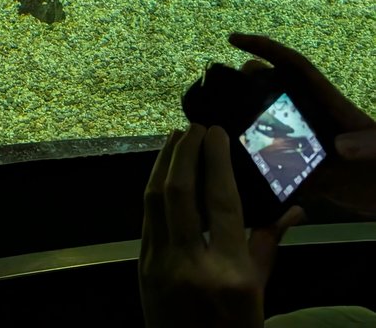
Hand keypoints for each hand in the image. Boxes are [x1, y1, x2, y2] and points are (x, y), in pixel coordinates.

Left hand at [140, 124, 301, 327]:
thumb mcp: (258, 291)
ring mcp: (161, 264)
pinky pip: (145, 218)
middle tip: (193, 127)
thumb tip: (294, 208)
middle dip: (184, 153)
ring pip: (154, 200)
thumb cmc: (234, 326)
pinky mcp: (141, 266)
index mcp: (230, 271)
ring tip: (174, 138)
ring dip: (162, 163)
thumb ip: (268, 245)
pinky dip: (153, 189)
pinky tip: (160, 172)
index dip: (216, 161)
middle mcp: (192, 264)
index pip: (222, 202)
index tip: (216, 132)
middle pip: (181, 193)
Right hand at [229, 33, 375, 221]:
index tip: (233, 40)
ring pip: (268, 127)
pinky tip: (235, 173)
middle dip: (244, 83)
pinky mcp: (308, 175)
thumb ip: (367, 144)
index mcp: (329, 105)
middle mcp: (312, 121)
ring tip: (214, 127)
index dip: (266, 48)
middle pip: (272, 91)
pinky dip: (256, 169)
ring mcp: (308, 147)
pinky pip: (275, 168)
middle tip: (218, 89)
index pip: (294, 67)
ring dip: (243, 125)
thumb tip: (337, 146)